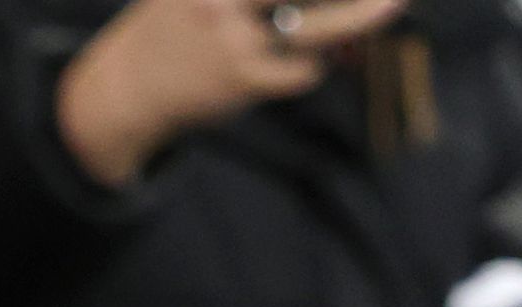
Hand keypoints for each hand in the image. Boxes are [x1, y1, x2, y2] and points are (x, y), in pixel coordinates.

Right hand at [53, 0, 410, 184]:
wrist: (128, 84)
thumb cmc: (179, 23)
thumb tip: (331, 21)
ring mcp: (233, 35)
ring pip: (317, 26)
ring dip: (359, 18)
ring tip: (392, 3)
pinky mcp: (241, 78)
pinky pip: (300, 70)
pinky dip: (309, 65)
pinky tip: (299, 63)